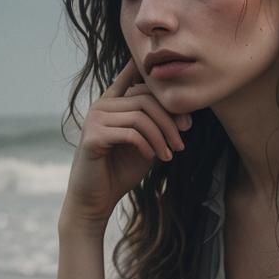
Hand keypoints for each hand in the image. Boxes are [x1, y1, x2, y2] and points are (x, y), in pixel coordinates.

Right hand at [60, 57, 193, 227]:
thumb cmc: (120, 170)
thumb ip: (157, 125)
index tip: (185, 117)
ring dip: (161, 137)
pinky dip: (147, 145)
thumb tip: (184, 112)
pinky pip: (130, 133)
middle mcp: (101, 106)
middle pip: (145, 99)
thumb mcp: (146, 143)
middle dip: (169, 121)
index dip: (163, 91)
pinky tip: (151, 158)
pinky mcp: (93, 137)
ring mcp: (95, 119)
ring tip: (168, 155)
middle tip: (180, 144)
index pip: (136, 79)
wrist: (96, 199)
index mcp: (113, 103)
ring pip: (140, 116)